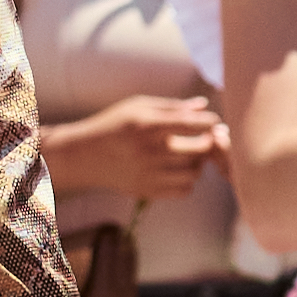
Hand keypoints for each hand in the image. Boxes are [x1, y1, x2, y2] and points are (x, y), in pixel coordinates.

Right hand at [47, 97, 231, 224]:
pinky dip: (188, 181)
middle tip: (207, 138)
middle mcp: (149, 152)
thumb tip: (204, 105)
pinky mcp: (147, 191)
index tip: (211, 122)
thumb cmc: (115, 125)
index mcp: (147, 125)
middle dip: (209, 142)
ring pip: (194, 173)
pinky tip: (179, 169)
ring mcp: (148, 175)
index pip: (192, 124)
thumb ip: (172, 107)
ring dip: (199, 163)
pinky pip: (184, 190)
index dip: (209, 123)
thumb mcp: (138, 107)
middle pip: (199, 150)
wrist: (85, 156)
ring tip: (191, 154)